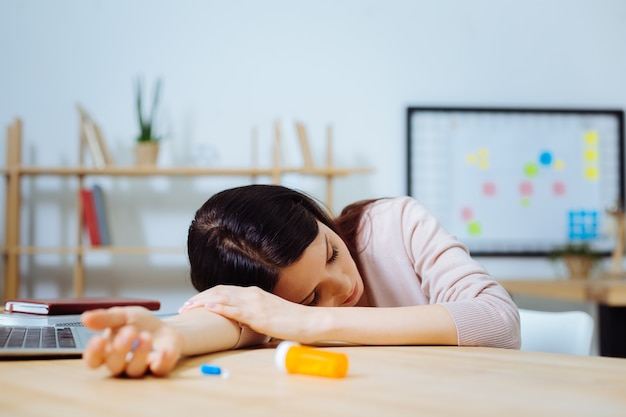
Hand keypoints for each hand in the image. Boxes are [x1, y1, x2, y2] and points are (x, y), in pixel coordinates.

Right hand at [81, 307, 181, 377]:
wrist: (165, 327)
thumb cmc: (139, 324)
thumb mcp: (122, 316)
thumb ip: (105, 318)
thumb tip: (85, 318)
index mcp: (108, 352)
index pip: (94, 360)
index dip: (94, 353)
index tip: (98, 340)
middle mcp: (122, 364)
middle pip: (114, 366)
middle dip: (120, 349)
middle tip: (130, 331)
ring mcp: (141, 368)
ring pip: (135, 370)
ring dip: (140, 353)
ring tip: (146, 336)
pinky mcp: (160, 367)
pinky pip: (160, 370)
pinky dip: (163, 361)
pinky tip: (166, 350)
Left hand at [179, 285, 316, 342]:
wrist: (309, 322)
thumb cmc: (292, 321)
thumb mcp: (270, 314)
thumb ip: (255, 314)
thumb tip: (243, 323)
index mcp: (254, 293)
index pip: (224, 290)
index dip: (206, 296)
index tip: (192, 304)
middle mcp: (252, 294)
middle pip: (219, 292)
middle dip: (198, 299)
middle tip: (183, 308)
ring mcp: (255, 303)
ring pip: (223, 298)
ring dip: (203, 302)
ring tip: (188, 308)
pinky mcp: (259, 315)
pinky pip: (235, 309)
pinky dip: (220, 307)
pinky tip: (208, 308)